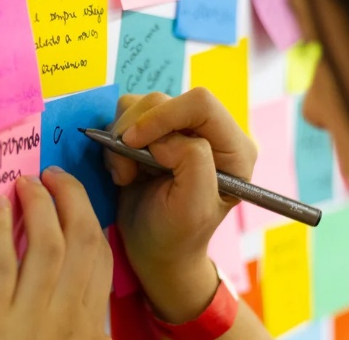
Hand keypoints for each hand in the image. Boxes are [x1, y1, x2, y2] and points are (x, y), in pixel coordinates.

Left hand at [0, 167, 112, 339]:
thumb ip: (78, 317)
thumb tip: (75, 278)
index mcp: (88, 324)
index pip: (101, 257)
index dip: (90, 217)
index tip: (74, 198)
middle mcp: (67, 316)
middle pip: (81, 241)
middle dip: (71, 198)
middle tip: (53, 175)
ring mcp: (29, 318)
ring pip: (47, 246)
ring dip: (39, 205)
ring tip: (26, 182)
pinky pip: (0, 266)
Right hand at [105, 89, 256, 323]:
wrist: (155, 249)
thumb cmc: (176, 235)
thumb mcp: (193, 207)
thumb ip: (192, 162)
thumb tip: (164, 139)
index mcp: (233, 148)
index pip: (200, 103)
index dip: (162, 116)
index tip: (133, 143)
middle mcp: (208, 132)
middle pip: (164, 100)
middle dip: (136, 131)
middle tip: (126, 170)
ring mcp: (178, 131)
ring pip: (140, 104)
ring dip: (121, 138)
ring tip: (125, 174)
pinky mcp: (153, 134)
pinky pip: (125, 116)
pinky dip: (114, 142)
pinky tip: (124, 170)